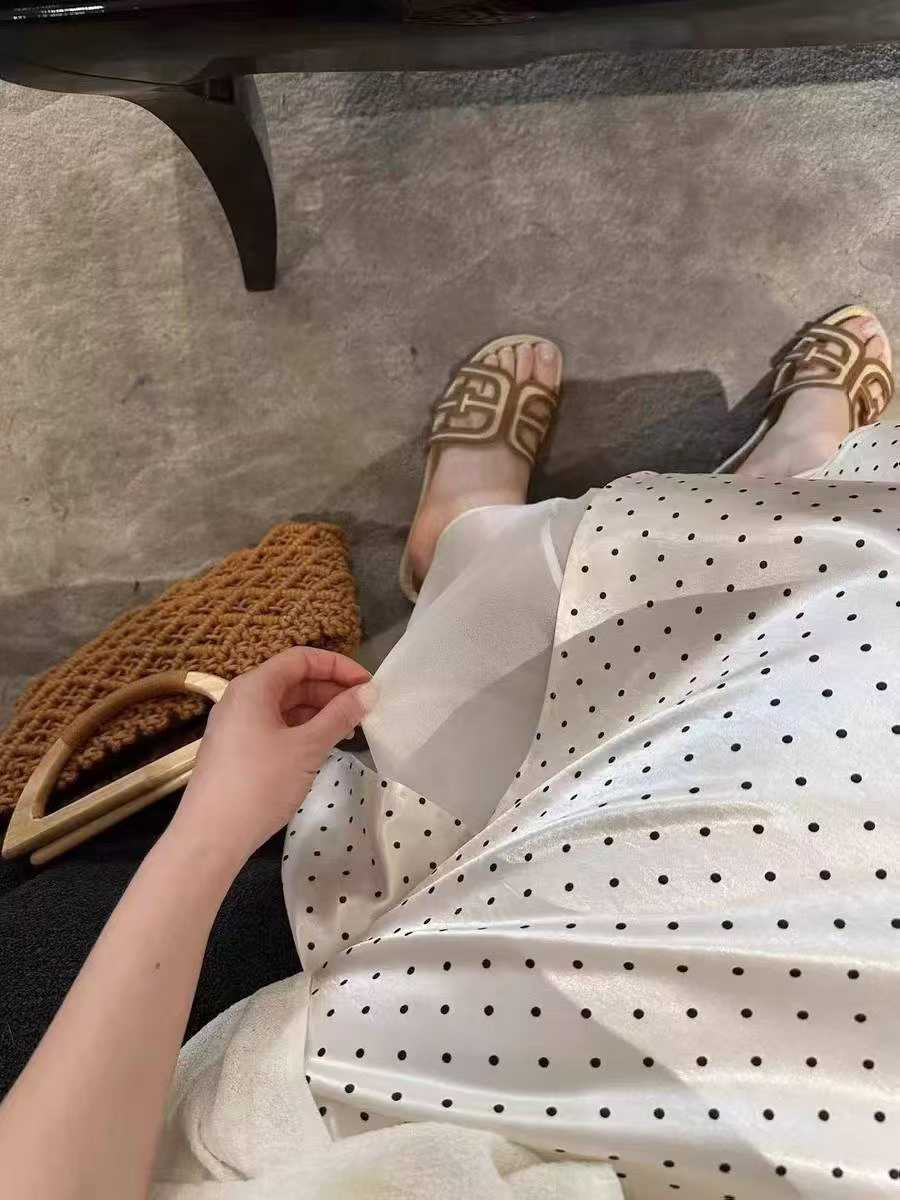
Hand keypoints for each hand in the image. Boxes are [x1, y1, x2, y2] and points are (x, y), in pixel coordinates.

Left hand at [169, 648, 374, 869]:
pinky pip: (275, 727)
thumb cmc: (260, 783)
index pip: (301, 659)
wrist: (211, 837)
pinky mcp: (237, 751)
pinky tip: (321, 747)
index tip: (367, 684)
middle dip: (331, 691)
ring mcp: (237, 726)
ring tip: (349, 730)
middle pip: (293, 681)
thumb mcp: (307, 747)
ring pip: (285, 707)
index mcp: (254, 687)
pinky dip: (301, 731)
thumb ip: (339, 716)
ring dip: (319, 713)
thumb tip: (369, 692)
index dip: (337, 666)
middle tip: (364, 710)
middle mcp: (242, 699)